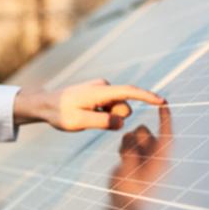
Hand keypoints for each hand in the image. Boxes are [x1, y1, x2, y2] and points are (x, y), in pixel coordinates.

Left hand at [14, 78, 165, 131]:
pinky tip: (86, 115)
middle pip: (124, 108)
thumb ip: (101, 122)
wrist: (45, 104)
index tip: (163, 102)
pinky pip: (110, 109)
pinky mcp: (100, 95)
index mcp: (100, 91)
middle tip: (91, 120)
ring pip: (117, 110)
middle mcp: (104, 87)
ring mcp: (102, 90)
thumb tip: (121, 122)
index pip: (129, 92)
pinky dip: (103, 115)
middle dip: (115, 118)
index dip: (147, 97)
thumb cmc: (60, 113)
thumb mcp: (78, 122)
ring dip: (107, 118)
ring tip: (85, 117)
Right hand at [110, 104, 172, 202]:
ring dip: (127, 143)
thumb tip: (128, 137)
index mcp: (160, 160)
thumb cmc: (130, 194)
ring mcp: (144, 156)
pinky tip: (122, 160)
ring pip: (134, 136)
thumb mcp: (129, 173)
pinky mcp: (134, 158)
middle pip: (144, 132)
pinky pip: (128, 143)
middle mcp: (154, 155)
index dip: (166, 119)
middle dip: (135, 137)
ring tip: (123, 159)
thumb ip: (129, 154)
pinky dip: (123, 148)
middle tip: (127, 154)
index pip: (166, 134)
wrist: (125, 208)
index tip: (164, 103)